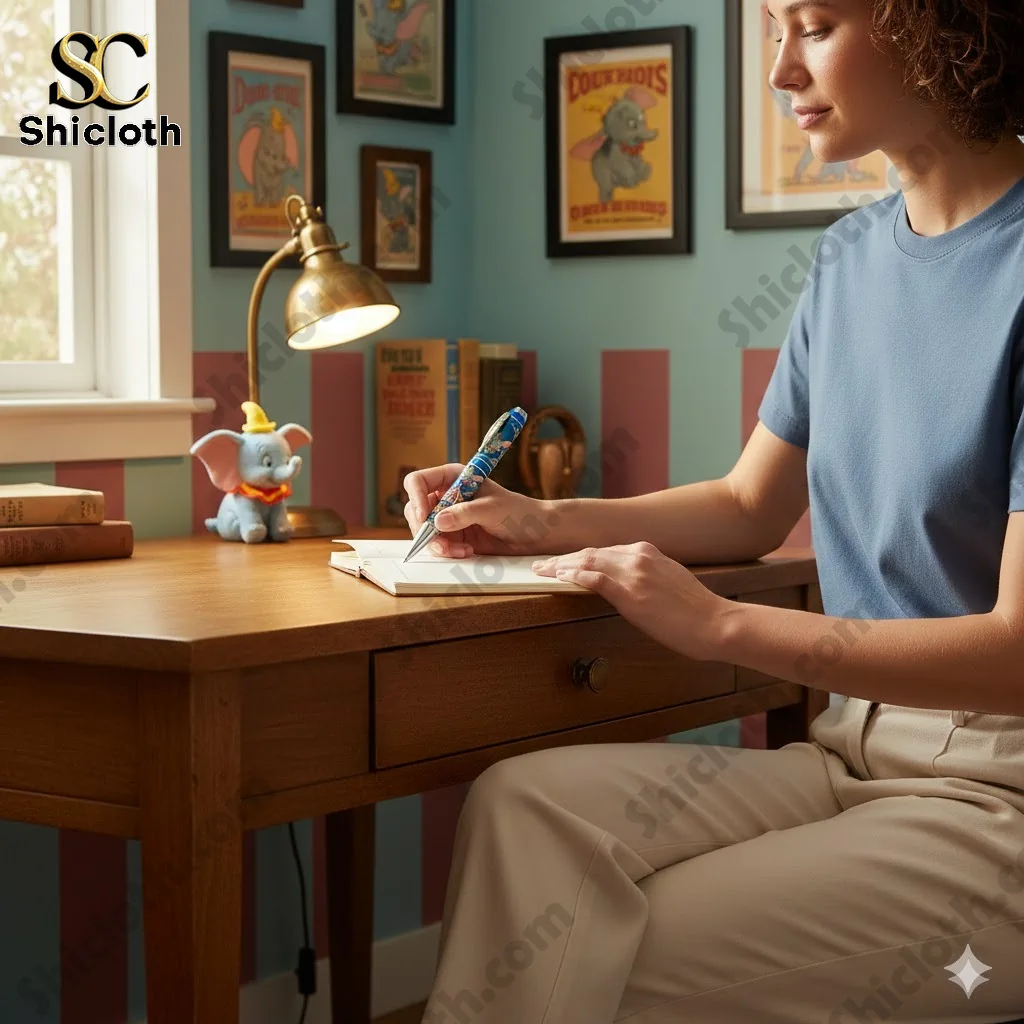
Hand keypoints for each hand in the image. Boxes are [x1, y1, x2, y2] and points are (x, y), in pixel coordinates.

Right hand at [403, 464, 555, 557]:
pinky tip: (466, 552)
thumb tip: (438, 520)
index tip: (424, 517)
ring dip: (437, 544)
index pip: (418, 481)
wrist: (534, 534)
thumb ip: (465, 513)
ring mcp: (448, 517)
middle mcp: (446, 496)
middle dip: (425, 529)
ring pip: (423, 531)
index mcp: (453, 478)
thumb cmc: (518, 512)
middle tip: (441, 542)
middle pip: (416, 510)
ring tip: (460, 550)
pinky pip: (436, 545)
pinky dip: (447, 551)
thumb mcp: (492, 509)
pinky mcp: (453, 536)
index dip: (416, 497)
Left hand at [532, 542, 729, 661]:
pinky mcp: (631, 592)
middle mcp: (639, 555)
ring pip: (587, 562)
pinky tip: (560, 578)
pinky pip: (594, 578)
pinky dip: (574, 576)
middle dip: (563, 559)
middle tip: (541, 564)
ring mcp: (634, 572)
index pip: (603, 550)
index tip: (562, 562)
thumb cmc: (695, 611)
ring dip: (561, 566)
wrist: (715, 622)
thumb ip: (643, 577)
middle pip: (590, 553)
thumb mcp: (667, 582)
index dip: (579, 556)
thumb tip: (622, 585)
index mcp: (647, 551)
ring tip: (542, 570)